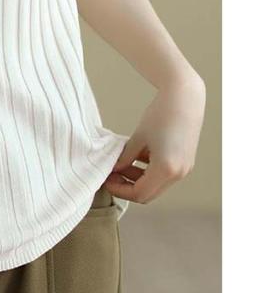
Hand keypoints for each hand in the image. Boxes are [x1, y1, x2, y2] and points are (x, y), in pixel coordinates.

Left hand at [104, 76, 205, 203]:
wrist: (184, 98)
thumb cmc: (160, 114)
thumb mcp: (138, 137)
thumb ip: (125, 157)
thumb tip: (114, 170)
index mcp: (165, 169)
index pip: (139, 194)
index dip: (119, 189)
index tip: (106, 179)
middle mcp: (178, 174)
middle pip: (148, 194)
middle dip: (127, 187)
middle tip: (111, 175)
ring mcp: (184, 169)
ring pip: (156, 186)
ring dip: (138, 179)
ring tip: (121, 165)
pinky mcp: (186, 163)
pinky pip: (164, 176)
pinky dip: (149, 172)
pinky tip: (137, 158)